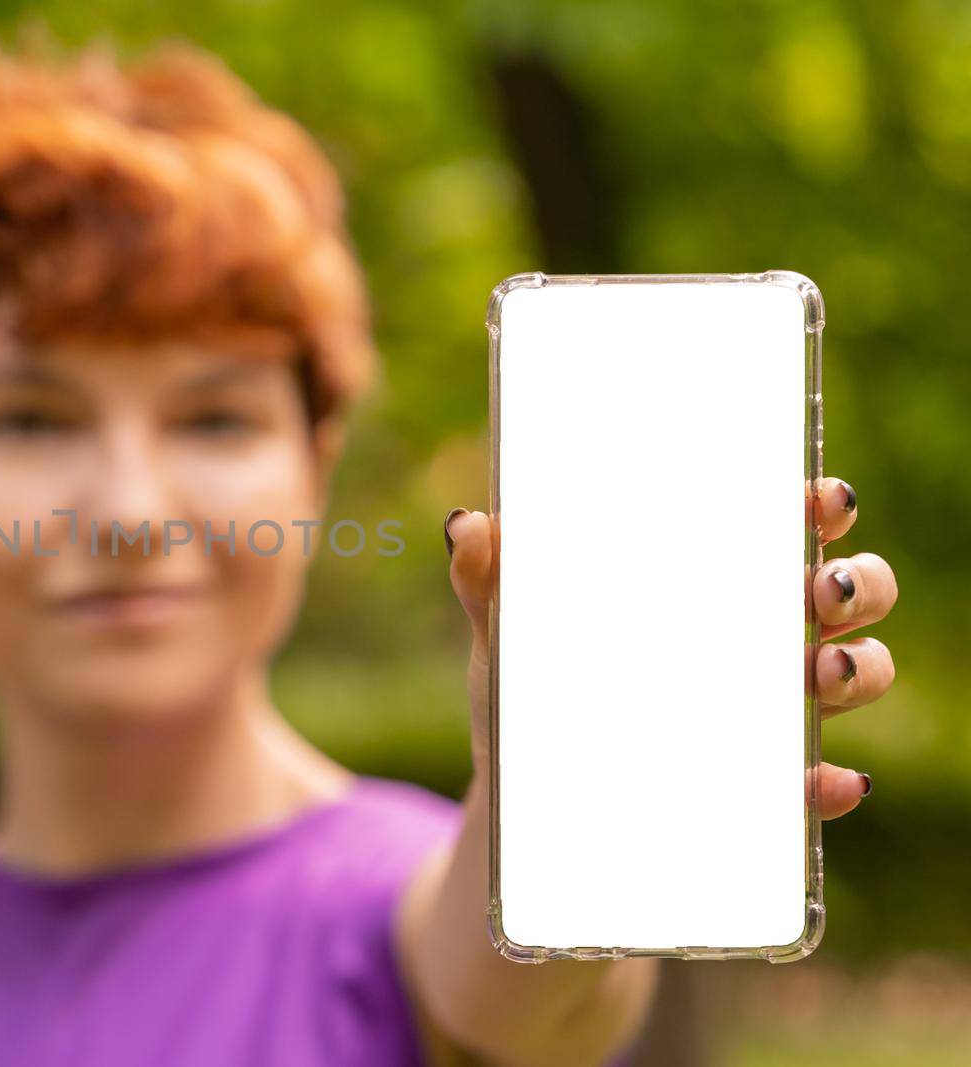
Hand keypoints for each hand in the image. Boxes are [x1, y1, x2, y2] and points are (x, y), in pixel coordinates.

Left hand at [443, 475, 897, 818]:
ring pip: (855, 674)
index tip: (820, 497)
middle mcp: (754, 637)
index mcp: (704, 579)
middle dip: (858, 584)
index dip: (819, 504)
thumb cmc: (524, 690)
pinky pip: (819, 782)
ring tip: (819, 673)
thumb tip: (466, 524)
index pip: (784, 524)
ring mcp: (765, 713)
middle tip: (824, 589)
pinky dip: (832, 781)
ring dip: (858, 669)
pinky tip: (822, 778)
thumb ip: (485, 579)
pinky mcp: (762, 789)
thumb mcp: (502, 631)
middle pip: (847, 593)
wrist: (513, 801)